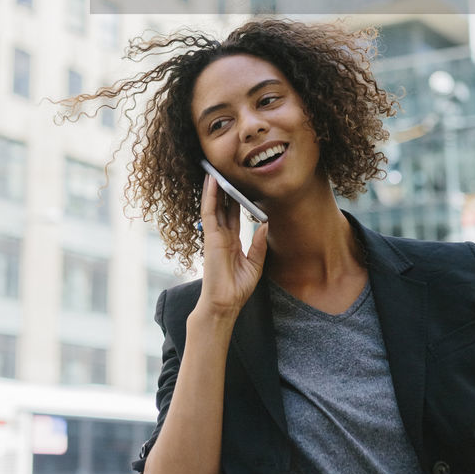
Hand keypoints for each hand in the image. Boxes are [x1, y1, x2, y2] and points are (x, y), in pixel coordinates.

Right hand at [196, 174, 268, 321]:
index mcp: (231, 242)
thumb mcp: (255, 264)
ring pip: (214, 205)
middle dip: (223, 189)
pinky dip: (209, 196)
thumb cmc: (237, 289)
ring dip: (214, 187)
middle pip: (222, 206)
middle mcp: (222, 236)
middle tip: (224, 170)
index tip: (237, 184)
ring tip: (215, 169)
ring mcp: (214, 235)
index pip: (232, 215)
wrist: (225, 304)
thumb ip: (258, 244)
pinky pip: (209, 212)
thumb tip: (265, 224)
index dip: (234, 200)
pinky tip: (212, 182)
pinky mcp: (210, 237)